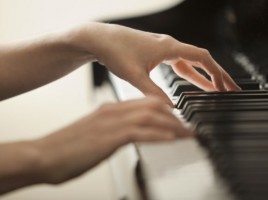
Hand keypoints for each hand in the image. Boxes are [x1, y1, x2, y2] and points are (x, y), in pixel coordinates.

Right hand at [34, 97, 192, 183]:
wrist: (43, 155)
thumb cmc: (66, 148)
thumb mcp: (93, 134)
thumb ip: (110, 131)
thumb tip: (126, 135)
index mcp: (108, 110)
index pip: (143, 104)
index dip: (164, 111)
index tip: (176, 119)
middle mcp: (111, 112)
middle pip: (151, 107)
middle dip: (174, 117)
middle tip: (188, 127)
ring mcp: (109, 124)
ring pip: (149, 118)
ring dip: (172, 126)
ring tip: (187, 134)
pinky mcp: (108, 138)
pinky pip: (139, 133)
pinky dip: (158, 135)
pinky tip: (172, 139)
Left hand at [75, 23, 240, 105]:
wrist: (99, 39)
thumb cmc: (114, 51)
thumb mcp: (134, 75)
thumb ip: (153, 93)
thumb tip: (170, 108)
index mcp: (168, 47)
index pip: (202, 58)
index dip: (217, 73)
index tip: (226, 86)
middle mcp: (167, 45)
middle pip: (199, 59)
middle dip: (215, 75)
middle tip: (228, 89)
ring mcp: (161, 48)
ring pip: (188, 62)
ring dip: (201, 75)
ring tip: (212, 89)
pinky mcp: (153, 52)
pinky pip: (176, 63)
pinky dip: (186, 73)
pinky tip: (188, 81)